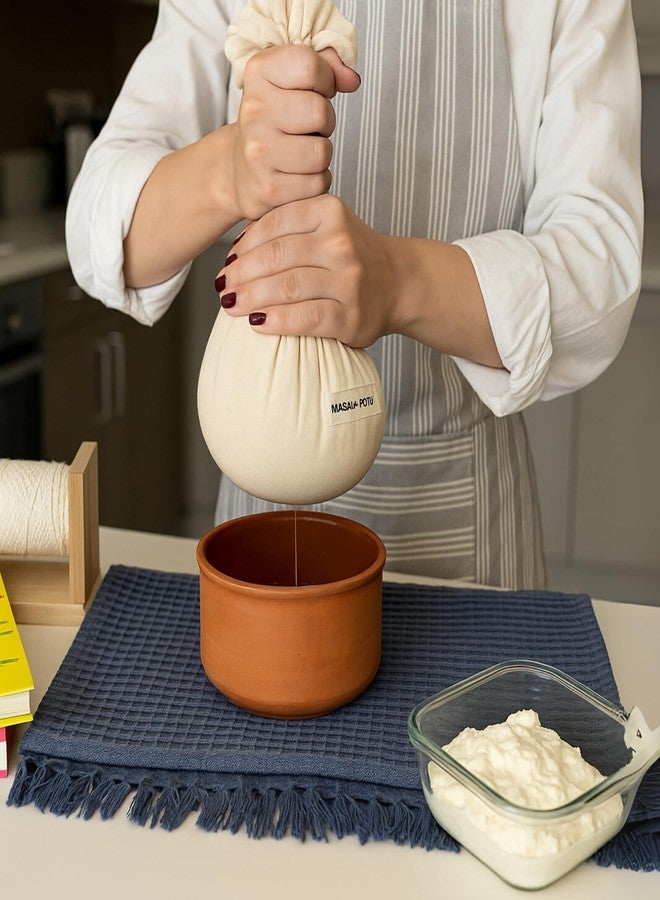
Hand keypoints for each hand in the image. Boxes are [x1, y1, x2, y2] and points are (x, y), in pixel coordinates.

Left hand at [215, 194, 402, 347]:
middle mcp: (341, 243)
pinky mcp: (352, 316)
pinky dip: (277, 321)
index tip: (227, 262)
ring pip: (287, 287)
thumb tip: (234, 253)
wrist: (399, 282)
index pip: (273, 225)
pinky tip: (258, 324)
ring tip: (232, 305)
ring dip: (251, 299)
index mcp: (330, 211)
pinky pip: (306, 318)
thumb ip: (287, 227)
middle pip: (276, 257)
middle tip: (222, 288)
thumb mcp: (324, 224)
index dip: (243, 246)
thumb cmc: (350, 254)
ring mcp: (349, 281)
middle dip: (241, 275)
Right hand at [228, 46, 359, 221]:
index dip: (325, 79)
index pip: (310, 65)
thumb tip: (352, 80)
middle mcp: (253, 110)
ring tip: (302, 151)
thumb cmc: (276, 120)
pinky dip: (316, 181)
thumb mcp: (293, 81)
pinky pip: (318, 183)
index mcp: (258, 72)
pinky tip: (298, 175)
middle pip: (320, 112)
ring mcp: (258, 151)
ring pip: (322, 152)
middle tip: (308, 127)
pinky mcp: (269, 188)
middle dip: (325, 121)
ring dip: (321, 154)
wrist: (240, 170)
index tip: (314, 91)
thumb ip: (328, 67)